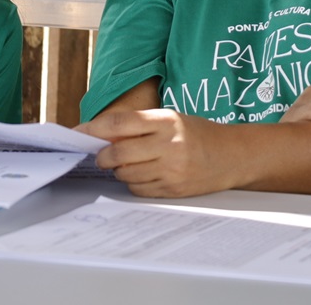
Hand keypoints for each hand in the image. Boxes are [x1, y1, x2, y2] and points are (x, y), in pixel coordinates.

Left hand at [78, 108, 238, 197]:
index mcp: (167, 121)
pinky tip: (144, 174)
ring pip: (125, 173)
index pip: (121, 123)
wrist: (231, 155)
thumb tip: (98, 135)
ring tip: (129, 163)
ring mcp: (171, 169)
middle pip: (118, 152)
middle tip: (100, 155)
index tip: (78, 133)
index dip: (94, 129)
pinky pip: (139, 189)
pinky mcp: (173, 190)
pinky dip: (134, 182)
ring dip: (119, 169)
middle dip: (102, 156)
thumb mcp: (171, 120)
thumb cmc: (196, 134)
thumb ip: (139, 126)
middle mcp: (169, 144)